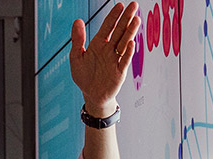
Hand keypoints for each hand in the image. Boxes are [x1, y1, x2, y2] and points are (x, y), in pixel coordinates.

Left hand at [70, 1, 142, 116]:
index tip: (119, 5)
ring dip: (130, 32)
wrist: (91, 95)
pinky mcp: (119, 72)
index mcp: (99, 44)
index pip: (107, 27)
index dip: (113, 16)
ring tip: (136, 19)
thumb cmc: (84, 76)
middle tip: (134, 5)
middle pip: (119, 31)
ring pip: (124, 43)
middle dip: (126, 18)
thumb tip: (77, 21)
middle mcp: (109, 50)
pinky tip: (131, 43)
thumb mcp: (76, 56)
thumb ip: (77, 39)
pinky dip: (127, 53)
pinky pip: (124, 61)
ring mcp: (115, 60)